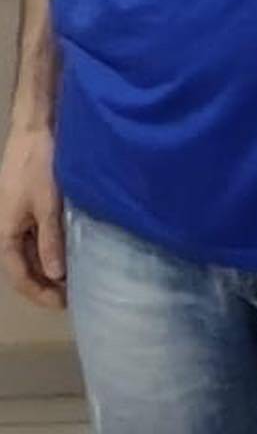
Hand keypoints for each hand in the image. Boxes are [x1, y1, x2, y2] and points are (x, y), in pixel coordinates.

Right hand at [0, 126, 65, 309]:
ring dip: (47, 267)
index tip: (63, 305)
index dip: (40, 294)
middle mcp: (7, 229)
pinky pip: (37, 236)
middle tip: (72, 295)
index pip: (20, 277)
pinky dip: (50, 247)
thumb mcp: (47, 204)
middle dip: (44, 284)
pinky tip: (67, 250)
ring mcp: (17, 217)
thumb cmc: (38, 166)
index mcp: (5, 234)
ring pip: (30, 252)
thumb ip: (51, 240)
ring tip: (72, 278)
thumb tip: (57, 275)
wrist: (35, 128)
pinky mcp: (29, 204)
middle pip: (24, 267)